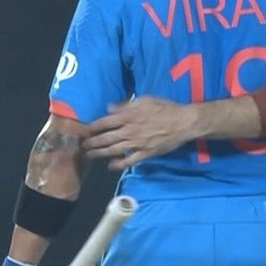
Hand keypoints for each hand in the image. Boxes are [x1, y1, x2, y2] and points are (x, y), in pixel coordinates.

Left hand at [84, 97, 200, 169]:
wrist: (183, 122)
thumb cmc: (165, 108)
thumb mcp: (145, 99)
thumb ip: (126, 105)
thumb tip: (109, 108)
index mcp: (129, 116)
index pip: (105, 122)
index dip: (92, 128)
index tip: (83, 131)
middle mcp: (130, 130)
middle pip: (106, 138)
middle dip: (92, 143)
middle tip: (82, 146)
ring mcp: (137, 143)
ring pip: (114, 150)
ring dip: (99, 153)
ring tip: (89, 155)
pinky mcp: (146, 153)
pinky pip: (129, 161)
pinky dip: (119, 164)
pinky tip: (111, 165)